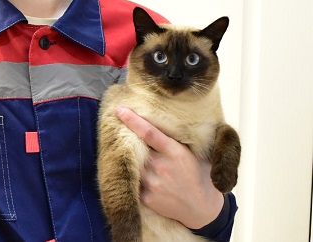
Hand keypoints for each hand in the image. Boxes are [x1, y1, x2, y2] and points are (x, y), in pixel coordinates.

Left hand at [115, 105, 223, 228]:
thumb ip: (172, 139)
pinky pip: (132, 181)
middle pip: (135, 147)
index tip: (119, 109)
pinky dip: (132, 176)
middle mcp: (162, 166)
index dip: (132, 120)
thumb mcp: (190, 152)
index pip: (149, 132)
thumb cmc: (196, 174)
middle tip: (115, 128)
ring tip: (123, 153)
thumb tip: (155, 118)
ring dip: (127, 158)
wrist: (201, 208)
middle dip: (125, 139)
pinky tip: (134, 173)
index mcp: (174, 152)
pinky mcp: (147, 198)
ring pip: (131, 164)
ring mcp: (153, 183)